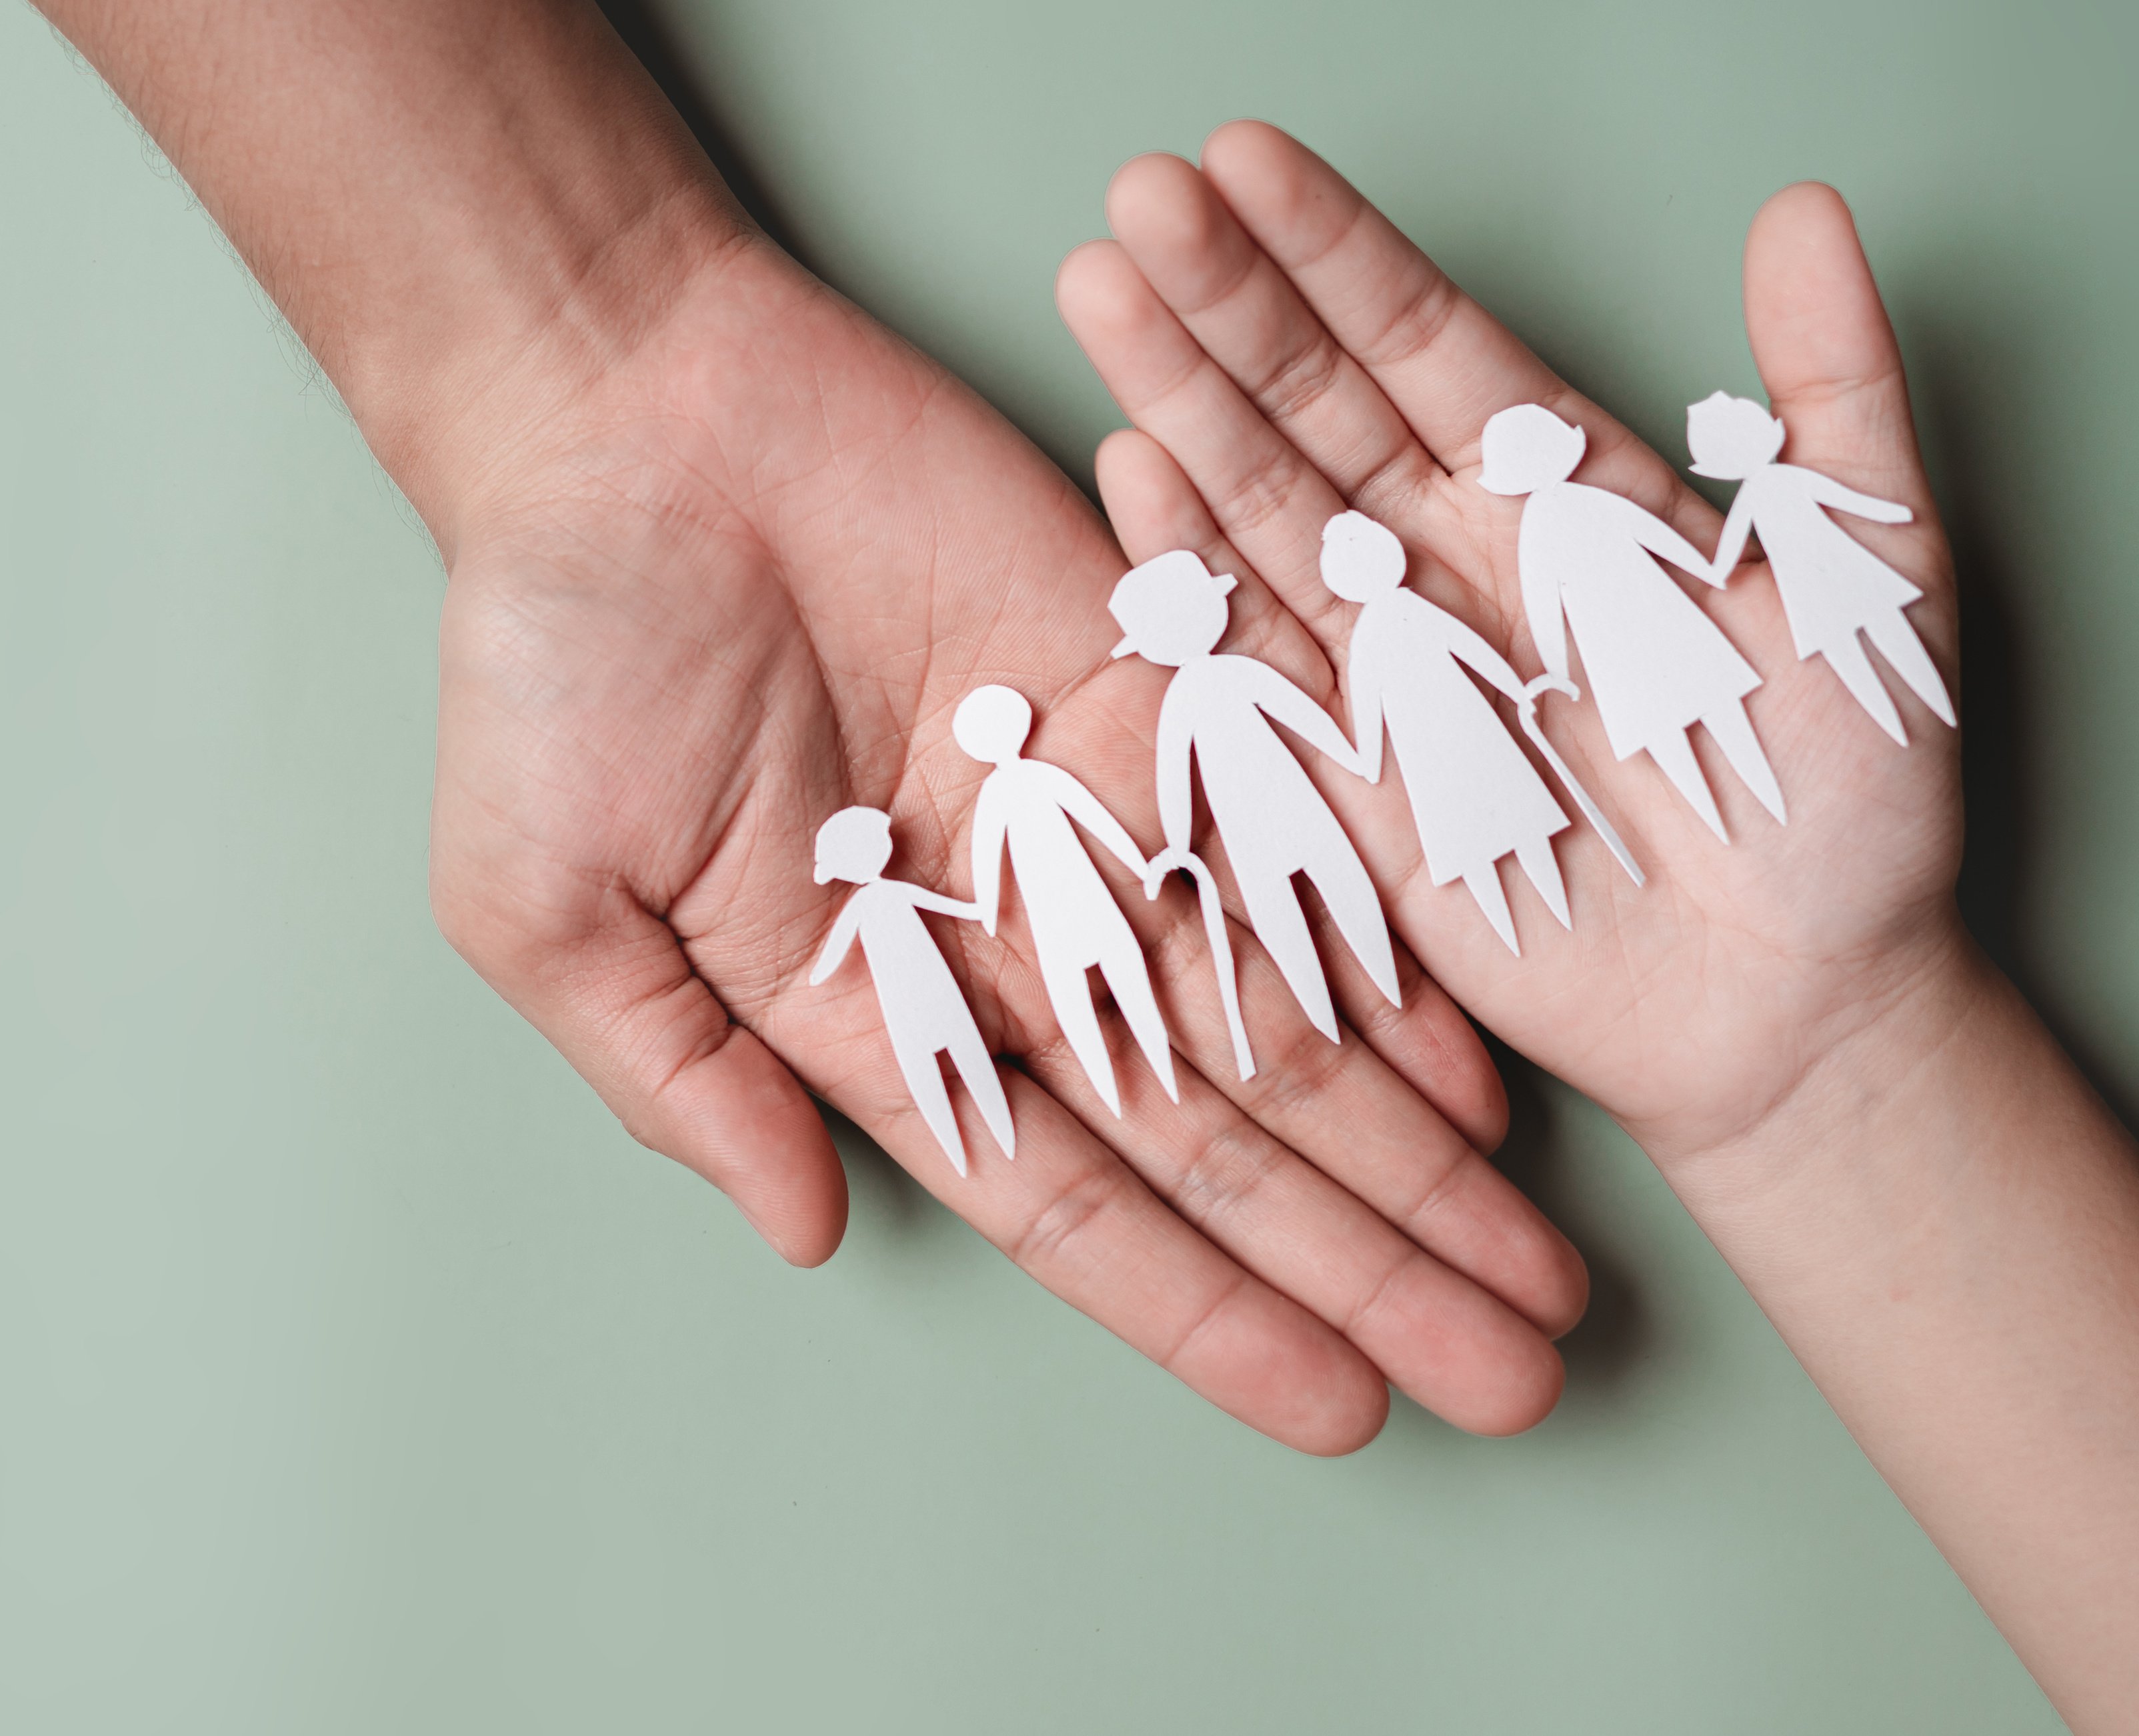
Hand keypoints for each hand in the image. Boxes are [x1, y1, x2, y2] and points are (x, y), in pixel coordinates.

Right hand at [428, 235, 1581, 1449]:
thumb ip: (677, 1072)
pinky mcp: (1150, 673)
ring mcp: (1088, 808)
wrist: (620, 408)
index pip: (1067, 1194)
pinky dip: (1395, 937)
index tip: (1336, 1406)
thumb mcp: (543, 900)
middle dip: (1363, 1264)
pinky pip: (1300, 823)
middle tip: (1511, 1377)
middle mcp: (1005, 932)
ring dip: (1416, 1145)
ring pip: (1287, 1007)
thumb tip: (805, 1233)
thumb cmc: (544, 651)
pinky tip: (1493, 1056)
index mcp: (864, 1006)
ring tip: (1538, 1265)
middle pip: (1217, 1131)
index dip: (1203, 1306)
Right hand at [1056, 123, 1964, 1164]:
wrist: (1803, 993)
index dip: (1336, 249)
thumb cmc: (1856, 791)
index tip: (1248, 156)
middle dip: (1225, 293)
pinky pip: (1247, 656)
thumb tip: (1807, 210)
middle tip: (1142, 189)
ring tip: (1101, 285)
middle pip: (1315, 397)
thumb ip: (1831, 391)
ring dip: (1177, 394)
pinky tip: (1129, 464)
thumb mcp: (1873, 565)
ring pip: (1259, 499)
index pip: (1423, 338)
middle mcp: (1450, 555)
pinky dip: (1185, 567)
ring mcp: (1384, 659)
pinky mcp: (1342, 772)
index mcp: (1559, 490)